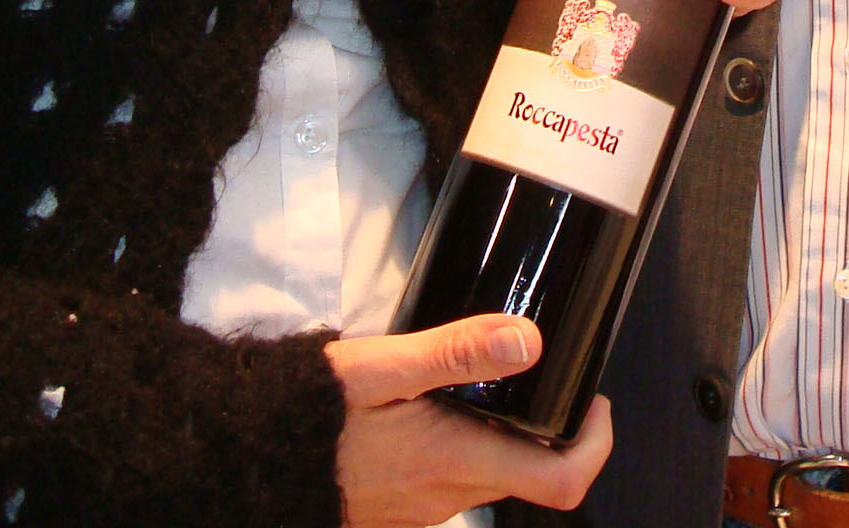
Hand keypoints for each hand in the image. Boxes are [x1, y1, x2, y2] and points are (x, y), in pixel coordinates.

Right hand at [328, 317, 611, 525]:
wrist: (253, 458)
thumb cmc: (310, 413)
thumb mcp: (382, 368)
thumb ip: (455, 352)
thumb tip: (528, 341)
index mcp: (455, 461)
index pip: (562, 481)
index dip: (595, 444)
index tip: (593, 402)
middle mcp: (448, 495)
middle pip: (531, 473)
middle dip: (548, 426)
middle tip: (540, 371)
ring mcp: (425, 508)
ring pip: (492, 473)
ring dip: (503, 434)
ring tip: (485, 379)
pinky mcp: (404, 506)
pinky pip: (454, 479)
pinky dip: (465, 444)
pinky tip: (440, 407)